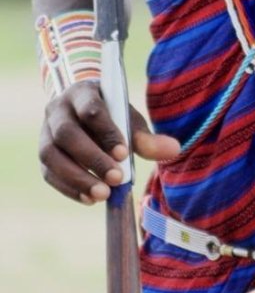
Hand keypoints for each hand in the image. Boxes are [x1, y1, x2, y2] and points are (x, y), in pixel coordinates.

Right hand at [39, 80, 179, 203]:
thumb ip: (147, 136)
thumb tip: (173, 150)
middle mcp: (57, 109)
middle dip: (92, 158)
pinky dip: (69, 188)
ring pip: (51, 155)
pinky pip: (49, 173)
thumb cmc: (112, 116)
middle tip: (117, 179)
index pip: (90, 110)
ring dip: (77, 178)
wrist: (84, 113)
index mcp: (82, 93)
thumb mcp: (130, 120)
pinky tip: (90, 199)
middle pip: (66, 134)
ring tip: (103, 194)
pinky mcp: (43, 154)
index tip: (124, 153)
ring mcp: (45, 132)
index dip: (106, 132)